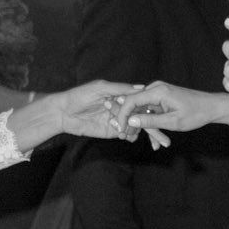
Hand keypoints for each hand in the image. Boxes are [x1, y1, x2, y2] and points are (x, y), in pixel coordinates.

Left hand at [28, 81, 164, 146]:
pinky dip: (129, 136)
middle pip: (142, 116)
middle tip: (164, 141)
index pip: (142, 101)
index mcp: (122, 95)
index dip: (153, 108)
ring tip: (136, 132)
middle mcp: (122, 108)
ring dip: (138, 130)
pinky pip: (125, 134)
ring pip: (135, 127)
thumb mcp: (101, 88)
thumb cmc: (80, 95)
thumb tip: (142, 88)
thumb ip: (121, 89)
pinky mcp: (111, 131)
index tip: (164, 113)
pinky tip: (127, 136)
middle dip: (154, 128)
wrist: (63, 112)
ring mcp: (118, 120)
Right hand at [120, 80, 224, 135]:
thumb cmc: (195, 113)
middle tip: (129, 138)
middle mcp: (155, 88)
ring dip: (143, 126)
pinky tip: (156, 141)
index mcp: (158, 91)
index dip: (122, 115)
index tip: (121, 129)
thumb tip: (130, 121)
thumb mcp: (172, 121)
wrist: (211, 107)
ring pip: (141, 110)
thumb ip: (150, 121)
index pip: (131, 101)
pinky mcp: (160, 98)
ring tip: (151, 144)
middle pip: (134, 105)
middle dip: (131, 123)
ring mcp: (158, 92)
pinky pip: (149, 110)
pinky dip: (150, 124)